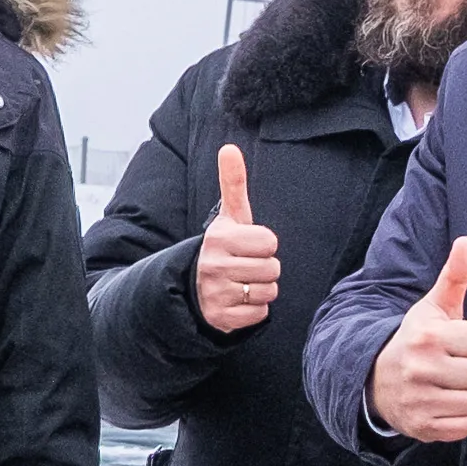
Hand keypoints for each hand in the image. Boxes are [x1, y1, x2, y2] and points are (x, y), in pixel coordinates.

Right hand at [191, 143, 281, 334]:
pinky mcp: (220, 317)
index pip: (270, 242)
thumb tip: (229, 148)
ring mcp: (216, 293)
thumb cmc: (223, 247)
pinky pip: (259, 314)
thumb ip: (233, 183)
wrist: (193, 286)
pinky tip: (238, 301)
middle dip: (265, 269)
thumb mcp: (228, 217)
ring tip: (242, 283)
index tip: (248, 247)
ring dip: (261, 290)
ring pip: (268, 292)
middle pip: (272, 268)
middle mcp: (214, 266)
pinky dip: (254, 310)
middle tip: (245, 267)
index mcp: (219, 238)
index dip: (264, 246)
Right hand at [370, 235, 466, 442]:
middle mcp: (422, 368)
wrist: (376, 381)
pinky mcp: (423, 427)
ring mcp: (420, 400)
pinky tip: (444, 405)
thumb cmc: (417, 340)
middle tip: (456, 368)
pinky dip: (461, 419)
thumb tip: (466, 241)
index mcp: (429, 336)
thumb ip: (454, 276)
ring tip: (451, 386)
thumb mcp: (432, 308)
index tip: (460, 345)